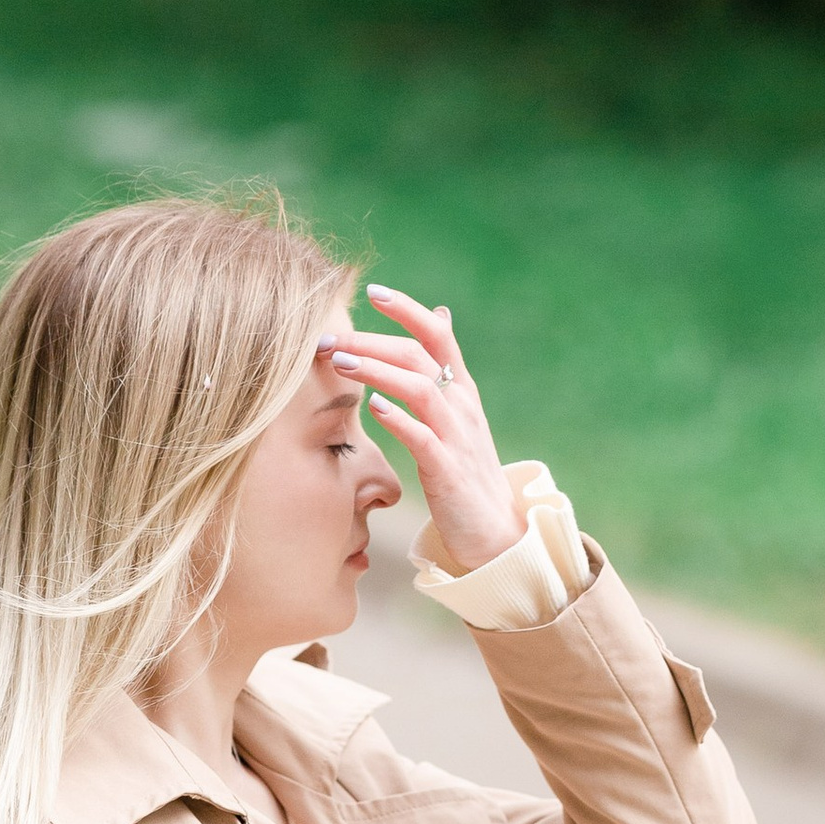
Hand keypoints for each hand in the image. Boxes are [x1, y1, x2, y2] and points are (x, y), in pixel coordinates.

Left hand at [322, 287, 522, 578]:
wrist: (497, 532)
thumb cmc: (467, 471)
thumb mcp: (460, 412)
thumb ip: (445, 368)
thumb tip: (440, 313)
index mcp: (462, 390)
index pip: (438, 335)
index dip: (408, 309)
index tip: (372, 291)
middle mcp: (462, 406)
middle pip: (418, 356)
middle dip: (370, 341)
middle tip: (328, 337)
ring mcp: (457, 438)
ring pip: (420, 388)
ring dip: (377, 371)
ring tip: (339, 362)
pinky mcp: (448, 472)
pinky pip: (424, 438)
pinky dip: (399, 419)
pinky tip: (374, 408)